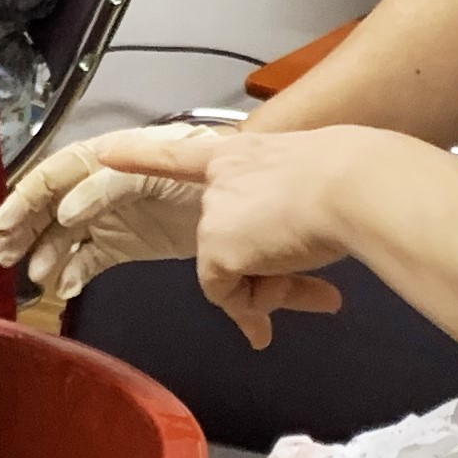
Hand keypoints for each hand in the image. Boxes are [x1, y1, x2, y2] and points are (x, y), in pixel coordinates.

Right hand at [0, 123, 211, 299]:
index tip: (9, 226)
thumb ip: (112, 186)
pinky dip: (71, 274)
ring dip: (44, 254)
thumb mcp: (163, 165)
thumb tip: (67, 212)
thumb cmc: (209, 166)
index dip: (28, 198)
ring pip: (61, 234)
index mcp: (107, 157)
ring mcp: (107, 217)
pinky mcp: (119, 245)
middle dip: (23, 226)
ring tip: (36, 276)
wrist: (249, 197)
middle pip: (48, 204)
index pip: (56, 174)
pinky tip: (64, 288)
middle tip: (4, 252)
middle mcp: (98, 185)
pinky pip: (86, 260)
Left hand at [99, 124, 383, 347]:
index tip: (104, 153)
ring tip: (315, 282)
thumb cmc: (352, 178)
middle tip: (320, 293)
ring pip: (233, 272)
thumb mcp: (318, 188)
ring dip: (271, 288)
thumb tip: (308, 268)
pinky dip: (258, 303)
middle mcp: (219, 180)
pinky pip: (230, 295)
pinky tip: (290, 284)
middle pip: (229, 244)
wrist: (351, 185)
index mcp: (244, 154)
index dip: (138, 155)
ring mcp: (213, 215)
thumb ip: (298, 220)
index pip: (179, 155)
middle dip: (267, 275)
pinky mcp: (216, 249)